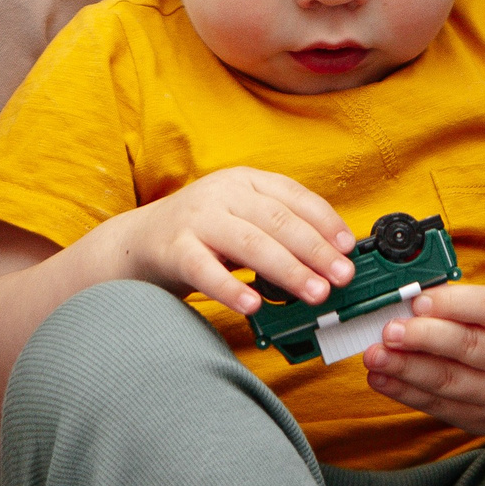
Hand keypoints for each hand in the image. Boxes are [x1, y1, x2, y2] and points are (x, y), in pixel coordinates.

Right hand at [93, 168, 354, 318]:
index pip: (294, 196)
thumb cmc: (202, 236)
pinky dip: (231, 288)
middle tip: (341, 277)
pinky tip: (254, 305)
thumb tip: (331, 260)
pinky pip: (205, 270)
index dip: (325, 221)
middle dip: (314, 250)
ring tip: (315, 293)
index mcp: (245, 181)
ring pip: (249, 243)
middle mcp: (222, 193)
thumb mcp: (242, 220)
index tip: (348, 248)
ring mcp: (196, 219)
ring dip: (287, 270)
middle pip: (277, 220)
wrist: (137, 243)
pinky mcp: (172, 249)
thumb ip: (278, 232)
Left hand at [363, 283, 484, 435]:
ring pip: (449, 381)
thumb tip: (412, 301)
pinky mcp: (483, 421)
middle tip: (388, 331)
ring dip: (406, 368)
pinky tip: (382, 378)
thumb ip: (468, 308)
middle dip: (422, 338)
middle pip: (468, 347)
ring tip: (374, 356)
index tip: (418, 300)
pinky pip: (438, 406)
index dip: (453, 303)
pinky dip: (406, 392)